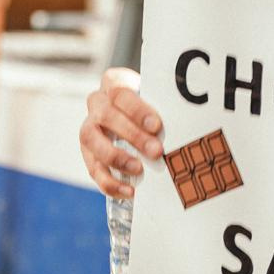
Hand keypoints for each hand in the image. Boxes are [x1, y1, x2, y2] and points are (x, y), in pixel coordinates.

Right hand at [78, 66, 162, 199]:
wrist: (134, 115)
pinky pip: (92, 168)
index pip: (120, 92)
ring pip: (90, 139)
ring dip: (116, 157)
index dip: (137, 110)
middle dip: (132, 135)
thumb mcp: (155, 100)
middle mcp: (97, 103)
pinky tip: (129, 191)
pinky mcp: (87, 152)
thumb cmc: (150, 107)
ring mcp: (89, 127)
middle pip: (106, 115)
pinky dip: (109, 182)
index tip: (156, 125)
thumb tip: (185, 125)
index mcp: (114, 83)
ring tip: (139, 170)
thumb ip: (163, 109)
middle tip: (156, 151)